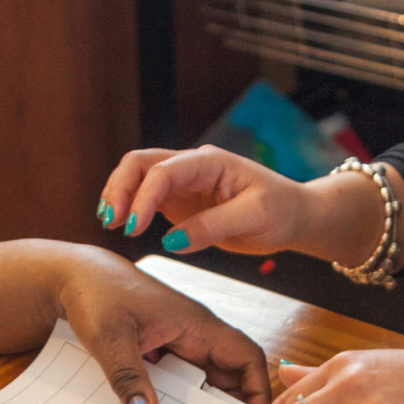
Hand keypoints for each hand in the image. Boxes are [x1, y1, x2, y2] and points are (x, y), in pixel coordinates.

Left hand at [53, 247, 272, 403]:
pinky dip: (179, 401)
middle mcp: (194, 334)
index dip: (257, 388)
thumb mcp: (108, 336)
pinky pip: (180, 380)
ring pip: (205, 380)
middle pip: (230, 375)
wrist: (72, 275)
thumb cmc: (94, 291)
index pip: (245, 356)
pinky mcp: (159, 351)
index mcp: (196, 324)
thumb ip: (126, 376)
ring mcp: (177, 343)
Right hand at [98, 146, 319, 256]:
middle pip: (141, 163)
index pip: (164, 171)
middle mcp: (192, 166)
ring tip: (108, 221)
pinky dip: (130, 207)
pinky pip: (146, 197)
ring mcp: (184, 183)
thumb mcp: (254, 217)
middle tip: (111, 220)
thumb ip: (212, 227)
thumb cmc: (282, 210)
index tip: (134, 228)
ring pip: (139, 177)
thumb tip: (172, 241)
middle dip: (120, 188)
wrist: (295, 215)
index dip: (143, 197)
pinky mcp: (181, 201)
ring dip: (119, 195)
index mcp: (210, 162)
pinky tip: (121, 223)